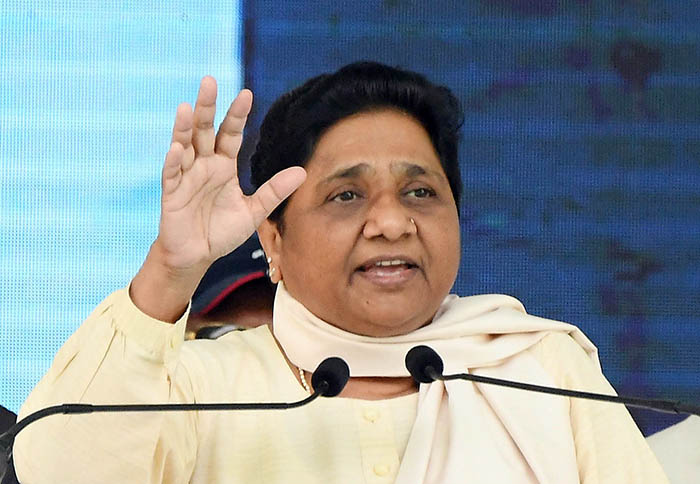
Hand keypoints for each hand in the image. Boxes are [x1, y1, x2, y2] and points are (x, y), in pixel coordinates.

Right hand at [131, 77, 304, 321]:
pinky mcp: (171, 194)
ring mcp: (186, 177)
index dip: (237, 115)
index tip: (247, 94)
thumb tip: (303, 172)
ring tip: (186, 107)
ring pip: (183, 146)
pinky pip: (171, 175)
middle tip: (209, 81)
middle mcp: (204, 165)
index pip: (231, 134)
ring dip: (184, 127)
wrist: (198, 256)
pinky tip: (176, 149)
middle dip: (207, 107)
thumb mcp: (254, 211)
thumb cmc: (222, 231)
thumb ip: (274, 191)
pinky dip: (173, 162)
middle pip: (204, 130)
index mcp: (224, 166)